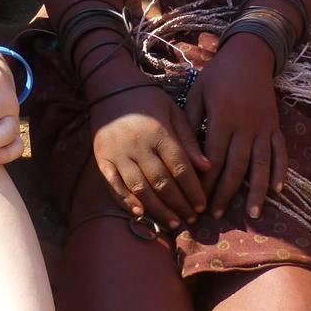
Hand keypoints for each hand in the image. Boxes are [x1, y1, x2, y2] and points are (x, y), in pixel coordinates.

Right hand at [91, 85, 208, 229]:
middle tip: (192, 219)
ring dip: (158, 209)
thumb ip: (188, 140)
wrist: (111, 88)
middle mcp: (138, 145)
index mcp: (159, 132)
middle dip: (179, 204)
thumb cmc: (149, 100)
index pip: (180, 168)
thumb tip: (207, 167)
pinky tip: (140, 213)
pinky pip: (113, 185)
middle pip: (162, 182)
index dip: (193, 190)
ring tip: (173, 223)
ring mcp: (118, 153)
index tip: (203, 205)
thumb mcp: (174, 112)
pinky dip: (126, 201)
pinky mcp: (102, 158)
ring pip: (140, 188)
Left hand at [185, 36, 285, 220]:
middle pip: (237, 166)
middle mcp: (245, 125)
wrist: (250, 55)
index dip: (207, 182)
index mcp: (223, 118)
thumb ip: (192, 124)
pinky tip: (278, 190)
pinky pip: (281, 151)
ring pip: (262, 164)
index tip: (198, 200)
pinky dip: (281, 170)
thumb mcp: (197, 93)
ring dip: (257, 190)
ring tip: (252, 214)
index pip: (214, 158)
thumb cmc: (217, 75)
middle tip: (218, 215)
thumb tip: (189, 157)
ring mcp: (264, 126)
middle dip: (227, 192)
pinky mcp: (276, 125)